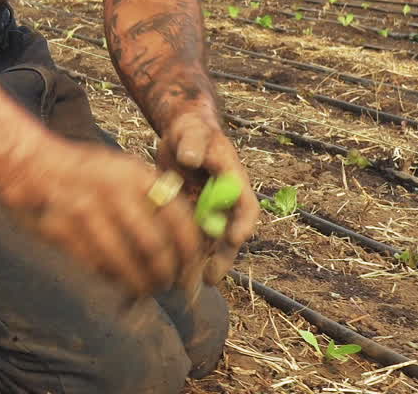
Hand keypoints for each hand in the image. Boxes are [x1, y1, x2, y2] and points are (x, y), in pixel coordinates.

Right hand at [0, 136, 206, 296]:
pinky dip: (112, 279)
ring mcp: (86, 212)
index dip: (190, 252)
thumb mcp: (122, 168)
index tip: (192, 269)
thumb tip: (187, 235)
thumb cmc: (84, 172)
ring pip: (125, 264)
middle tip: (168, 285)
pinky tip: (117, 280)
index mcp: (135, 175)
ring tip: (146, 290)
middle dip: (166, 275)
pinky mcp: (63, 231)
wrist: (31, 164)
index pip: (178, 218)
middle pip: (155, 249)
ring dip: (140, 284)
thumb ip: (152, 194)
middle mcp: (114, 192)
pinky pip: (97, 266)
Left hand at [158, 107, 259, 284]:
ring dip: (202, 264)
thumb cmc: (191, 132)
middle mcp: (226, 203)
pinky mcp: (191, 217)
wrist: (181, 138)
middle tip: (211, 277)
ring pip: (210, 244)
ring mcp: (209, 212)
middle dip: (222, 257)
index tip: (235, 237)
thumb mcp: (192, 132)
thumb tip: (189, 157)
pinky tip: (171, 273)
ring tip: (189, 284)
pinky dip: (184, 255)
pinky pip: (190, 240)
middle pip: (229, 235)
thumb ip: (193, 144)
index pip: (246, 206)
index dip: (243, 223)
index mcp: (234, 182)